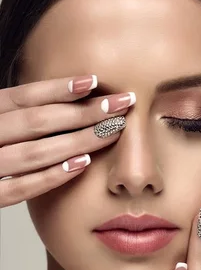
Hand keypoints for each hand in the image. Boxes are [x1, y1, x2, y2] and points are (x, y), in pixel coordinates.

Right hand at [0, 74, 133, 207]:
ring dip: (77, 142)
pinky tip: (81, 165)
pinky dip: (50, 176)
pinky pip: (19, 188)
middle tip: (121, 104)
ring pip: (33, 153)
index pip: (22, 97)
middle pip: (36, 122)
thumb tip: (60, 95)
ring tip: (111, 132)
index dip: (58, 88)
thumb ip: (11, 113)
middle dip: (83, 112)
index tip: (94, 81)